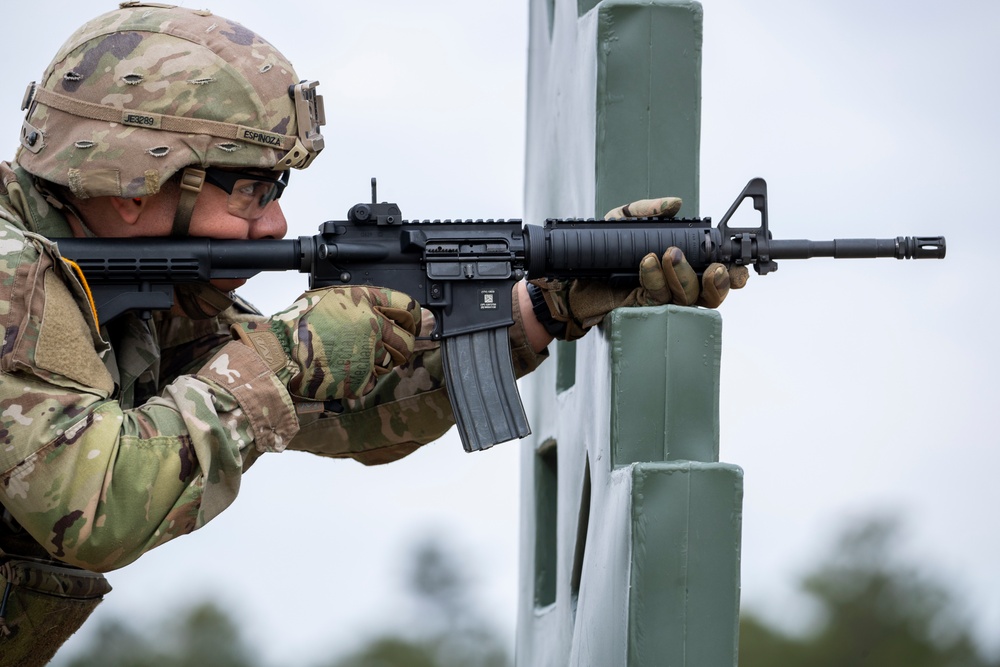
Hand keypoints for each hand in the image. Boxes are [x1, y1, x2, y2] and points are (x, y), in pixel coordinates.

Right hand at [233, 286, 420, 399]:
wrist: (278, 354)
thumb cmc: (296, 324)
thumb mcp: (327, 297)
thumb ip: (358, 301)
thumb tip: (380, 307)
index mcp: (364, 301)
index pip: (408, 306)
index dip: (414, 315)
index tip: (414, 320)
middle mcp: (372, 326)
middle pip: (408, 339)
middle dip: (405, 342)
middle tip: (396, 344)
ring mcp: (369, 355)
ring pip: (393, 361)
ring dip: (384, 360)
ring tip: (360, 356)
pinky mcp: (361, 379)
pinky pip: (374, 379)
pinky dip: (365, 377)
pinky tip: (347, 370)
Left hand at [529, 195, 747, 340]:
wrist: (566, 277)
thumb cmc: (598, 250)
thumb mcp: (622, 220)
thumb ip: (648, 210)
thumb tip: (675, 204)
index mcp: (679, 263)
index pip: (714, 272)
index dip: (732, 273)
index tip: (739, 268)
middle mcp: (674, 284)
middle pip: (710, 293)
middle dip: (718, 281)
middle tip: (713, 267)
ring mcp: (659, 300)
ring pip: (687, 299)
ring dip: (683, 276)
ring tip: (669, 255)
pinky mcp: (640, 309)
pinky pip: (656, 298)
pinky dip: (653, 278)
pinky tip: (646, 263)